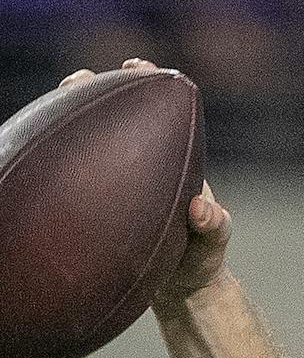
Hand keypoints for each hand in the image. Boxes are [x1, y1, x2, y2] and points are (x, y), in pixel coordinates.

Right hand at [59, 58, 232, 312]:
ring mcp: (114, 184)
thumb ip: (214, 227)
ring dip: (70, 120)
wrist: (179, 291)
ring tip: (56, 101)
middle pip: (118, 119)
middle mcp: (140, 167)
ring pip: (87, 144)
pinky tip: (34, 155)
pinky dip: (55, 164)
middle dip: (100, 91)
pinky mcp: (94, 206)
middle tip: (81, 79)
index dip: (149, 85)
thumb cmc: (200, 260)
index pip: (160, 116)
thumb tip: (202, 207)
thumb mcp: (213, 244)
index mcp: (170, 164)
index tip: (137, 66)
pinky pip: (71, 180)